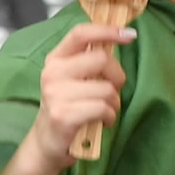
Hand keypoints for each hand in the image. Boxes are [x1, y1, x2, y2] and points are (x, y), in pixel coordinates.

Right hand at [3, 21, 130, 174]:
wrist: (46, 144)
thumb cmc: (67, 108)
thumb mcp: (72, 79)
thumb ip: (89, 61)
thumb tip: (119, 38)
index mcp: (55, 59)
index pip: (81, 33)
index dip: (107, 30)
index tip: (129, 35)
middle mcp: (52, 73)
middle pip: (102, 59)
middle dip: (117, 77)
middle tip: (111, 91)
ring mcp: (56, 94)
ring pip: (107, 88)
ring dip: (114, 103)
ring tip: (104, 111)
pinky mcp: (64, 115)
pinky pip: (103, 108)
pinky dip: (110, 117)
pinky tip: (102, 121)